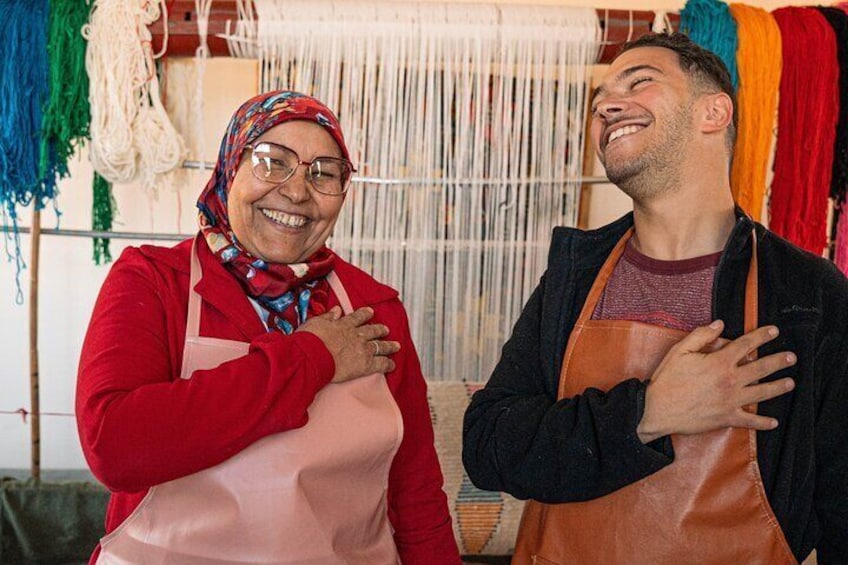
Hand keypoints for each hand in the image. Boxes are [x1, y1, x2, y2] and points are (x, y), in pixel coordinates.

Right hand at [296, 306, 400, 382]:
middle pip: (372, 331)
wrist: (312, 356)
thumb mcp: (316, 323)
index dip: (365, 314)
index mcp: (344, 324)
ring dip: (389, 345)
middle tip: (386, 329)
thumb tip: (336, 309)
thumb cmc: (309, 341)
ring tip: (395, 346)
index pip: (357, 317)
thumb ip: (328, 317)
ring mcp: (363, 349)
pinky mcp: (365, 365)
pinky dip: (388, 364)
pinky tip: (392, 365)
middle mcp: (356, 335)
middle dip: (380, 329)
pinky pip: (381, 364)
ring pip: (380, 346)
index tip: (370, 312)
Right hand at [637, 320, 795, 442]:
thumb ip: (700, 335)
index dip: (762, 336)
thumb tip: (719, 324)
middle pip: (761, 368)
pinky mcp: (727, 418)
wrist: (658, 410)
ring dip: (778, 387)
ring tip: (790, 383)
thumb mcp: (679, 351)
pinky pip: (750, 421)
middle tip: (791, 357)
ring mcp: (731, 400)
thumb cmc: (667, 380)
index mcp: (719, 362)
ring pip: (762, 393)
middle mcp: (730, 380)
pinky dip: (763, 423)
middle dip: (779, 360)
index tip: (774, 331)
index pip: (746, 345)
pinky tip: (773, 422)